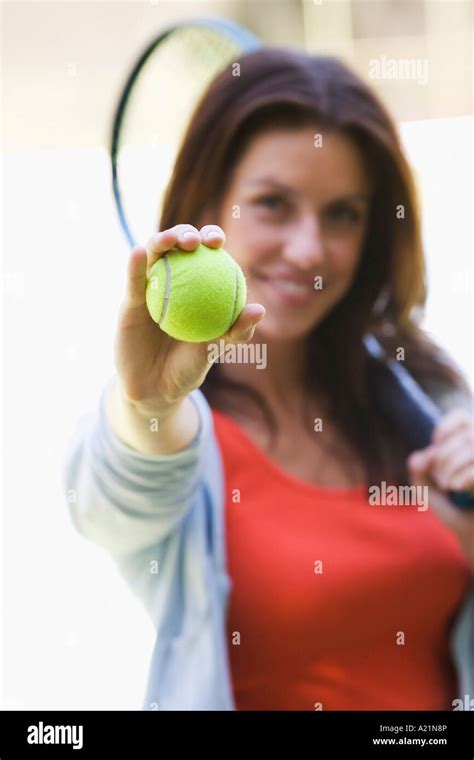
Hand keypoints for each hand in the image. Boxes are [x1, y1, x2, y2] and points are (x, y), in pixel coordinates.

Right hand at [114, 223, 264, 409]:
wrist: (156, 388)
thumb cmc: (189, 366)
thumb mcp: (216, 349)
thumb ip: (237, 330)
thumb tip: (260, 309)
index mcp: (196, 286)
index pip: (205, 255)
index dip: (210, 239)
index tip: (218, 241)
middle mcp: (173, 281)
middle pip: (177, 248)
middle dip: (186, 232)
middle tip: (195, 241)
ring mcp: (150, 289)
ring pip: (153, 256)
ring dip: (161, 240)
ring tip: (171, 240)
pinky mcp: (130, 302)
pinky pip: (134, 280)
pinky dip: (135, 264)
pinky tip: (138, 253)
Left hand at [407, 408, 473, 568]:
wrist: (473, 538)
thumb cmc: (453, 510)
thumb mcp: (427, 487)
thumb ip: (418, 466)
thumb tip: (427, 454)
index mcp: (471, 444)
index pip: (460, 417)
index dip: (443, 430)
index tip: (435, 453)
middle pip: (464, 434)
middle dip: (442, 456)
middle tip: (440, 479)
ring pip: (471, 447)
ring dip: (450, 466)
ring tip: (448, 486)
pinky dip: (462, 476)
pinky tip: (456, 488)